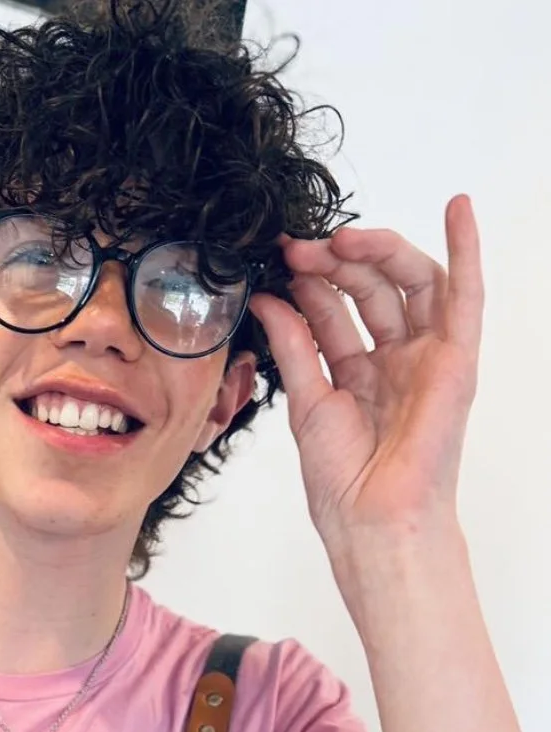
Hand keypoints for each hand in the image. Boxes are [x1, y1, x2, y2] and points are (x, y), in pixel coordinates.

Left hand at [249, 195, 483, 550]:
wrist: (372, 518)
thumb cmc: (344, 480)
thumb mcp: (305, 401)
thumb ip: (292, 346)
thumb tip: (268, 299)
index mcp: (358, 374)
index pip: (335, 311)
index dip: (309, 282)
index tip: (279, 259)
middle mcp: (395, 361)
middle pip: (372, 289)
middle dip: (336, 263)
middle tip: (301, 249)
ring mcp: (427, 357)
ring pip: (410, 284)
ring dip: (378, 253)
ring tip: (342, 239)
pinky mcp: (456, 359)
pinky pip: (467, 296)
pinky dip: (466, 250)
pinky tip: (459, 209)